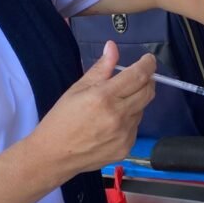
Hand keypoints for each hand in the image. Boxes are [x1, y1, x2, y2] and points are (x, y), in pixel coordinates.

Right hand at [32, 41, 155, 176]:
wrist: (55, 155)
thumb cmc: (62, 118)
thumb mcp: (77, 89)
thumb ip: (100, 68)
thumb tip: (113, 47)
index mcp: (104, 97)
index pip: (138, 76)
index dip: (148, 65)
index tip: (149, 60)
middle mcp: (118, 116)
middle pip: (148, 92)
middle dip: (147, 80)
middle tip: (137, 77)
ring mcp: (125, 134)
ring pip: (141, 109)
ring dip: (135, 101)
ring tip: (115, 104)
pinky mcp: (126, 147)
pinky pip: (135, 127)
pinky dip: (129, 119)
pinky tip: (111, 123)